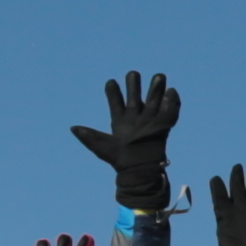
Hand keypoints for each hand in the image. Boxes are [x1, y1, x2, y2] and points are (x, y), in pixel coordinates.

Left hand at [74, 72, 180, 209]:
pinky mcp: (163, 127)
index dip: (113, 93)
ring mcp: (149, 122)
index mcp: (121, 123)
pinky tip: (171, 91)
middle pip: (135, 98)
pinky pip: (169, 112)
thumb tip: (72, 128)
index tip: (110, 81)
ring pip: (153, 101)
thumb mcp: (100, 146)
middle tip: (132, 73)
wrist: (138, 171)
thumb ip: (88, 136)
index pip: (116, 104)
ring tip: (158, 75)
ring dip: (155, 89)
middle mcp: (135, 120)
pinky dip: (172, 102)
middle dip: (134, 86)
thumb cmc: (119, 160)